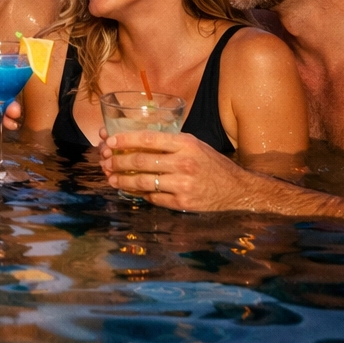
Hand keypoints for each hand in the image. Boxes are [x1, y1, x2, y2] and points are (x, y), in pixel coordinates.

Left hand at [99, 129, 260, 211]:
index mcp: (186, 144)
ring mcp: (183, 185)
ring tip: (111, 178)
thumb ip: (169, 143)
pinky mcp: (183, 204)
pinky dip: (140, 194)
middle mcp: (183, 163)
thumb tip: (136, 142)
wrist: (238, 190)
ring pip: (143, 182)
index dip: (125, 140)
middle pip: (141, 161)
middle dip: (117, 161)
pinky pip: (153, 198)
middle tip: (105, 161)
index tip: (109, 142)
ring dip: (122, 180)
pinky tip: (131, 190)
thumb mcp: (194, 145)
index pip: (148, 139)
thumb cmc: (212, 164)